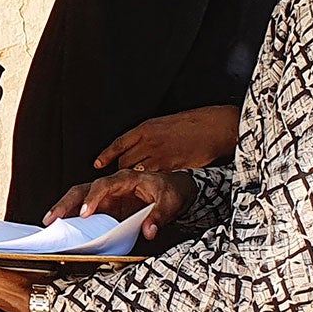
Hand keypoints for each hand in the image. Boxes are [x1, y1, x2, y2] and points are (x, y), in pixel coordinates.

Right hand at [44, 169, 194, 239]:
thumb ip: (158, 217)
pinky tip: (62, 226)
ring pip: (79, 198)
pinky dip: (72, 217)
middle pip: (82, 189)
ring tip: (50, 222)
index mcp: (126, 179)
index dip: (92, 199)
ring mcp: (107, 196)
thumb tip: (149, 230)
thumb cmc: (170, 191)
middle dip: (65, 203)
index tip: (84, 214)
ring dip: (64, 209)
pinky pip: (85, 209)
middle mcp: (112, 185)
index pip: (103, 186)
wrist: (176, 188)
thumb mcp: (169, 203)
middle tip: (53, 218)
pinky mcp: (106, 207)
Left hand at [95, 105, 240, 172]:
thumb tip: (142, 146)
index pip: (119, 144)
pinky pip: (152, 178)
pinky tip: (151, 187)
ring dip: (134, 178)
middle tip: (121, 177)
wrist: (214, 128)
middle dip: (122, 170)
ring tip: (135, 185)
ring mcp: (158, 155)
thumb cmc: (195, 124)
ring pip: (136, 171)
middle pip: (125, 161)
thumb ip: (151, 136)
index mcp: (146, 128)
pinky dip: (149, 183)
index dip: (106, 155)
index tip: (98, 163)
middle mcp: (148, 142)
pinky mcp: (169, 167)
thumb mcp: (166, 124)